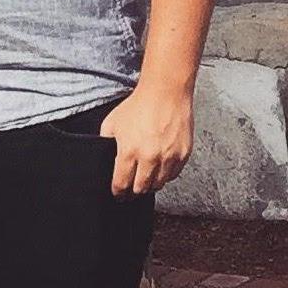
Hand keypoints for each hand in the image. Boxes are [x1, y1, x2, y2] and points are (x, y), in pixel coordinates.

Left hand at [102, 81, 193, 197]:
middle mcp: (150, 158)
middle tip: (130, 190)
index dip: (118, 192)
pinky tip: (159, 167)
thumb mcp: (112, 123)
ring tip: (145, 177)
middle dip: (133, 191)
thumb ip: (106, 143)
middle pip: (141, 189)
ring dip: (150, 184)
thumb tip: (104, 159)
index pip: (122, 184)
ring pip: (158, 185)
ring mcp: (169, 158)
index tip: (118, 194)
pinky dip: (165, 174)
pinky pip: (173, 175)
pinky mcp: (183, 155)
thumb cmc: (138, 105)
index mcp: (129, 151)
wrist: (165, 92)